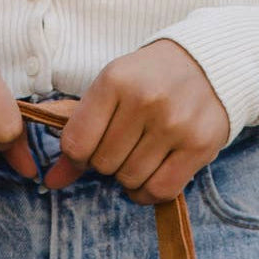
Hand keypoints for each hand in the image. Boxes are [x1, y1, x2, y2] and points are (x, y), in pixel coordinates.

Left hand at [43, 41, 230, 203]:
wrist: (206, 66)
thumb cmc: (148, 82)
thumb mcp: (110, 91)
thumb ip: (79, 134)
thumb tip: (52, 181)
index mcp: (115, 80)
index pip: (77, 144)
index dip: (79, 156)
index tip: (91, 147)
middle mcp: (145, 100)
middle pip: (104, 165)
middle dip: (109, 162)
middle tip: (126, 143)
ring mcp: (174, 124)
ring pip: (130, 180)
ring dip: (131, 177)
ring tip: (143, 152)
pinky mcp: (198, 145)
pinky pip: (159, 191)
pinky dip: (149, 192)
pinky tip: (152, 174)